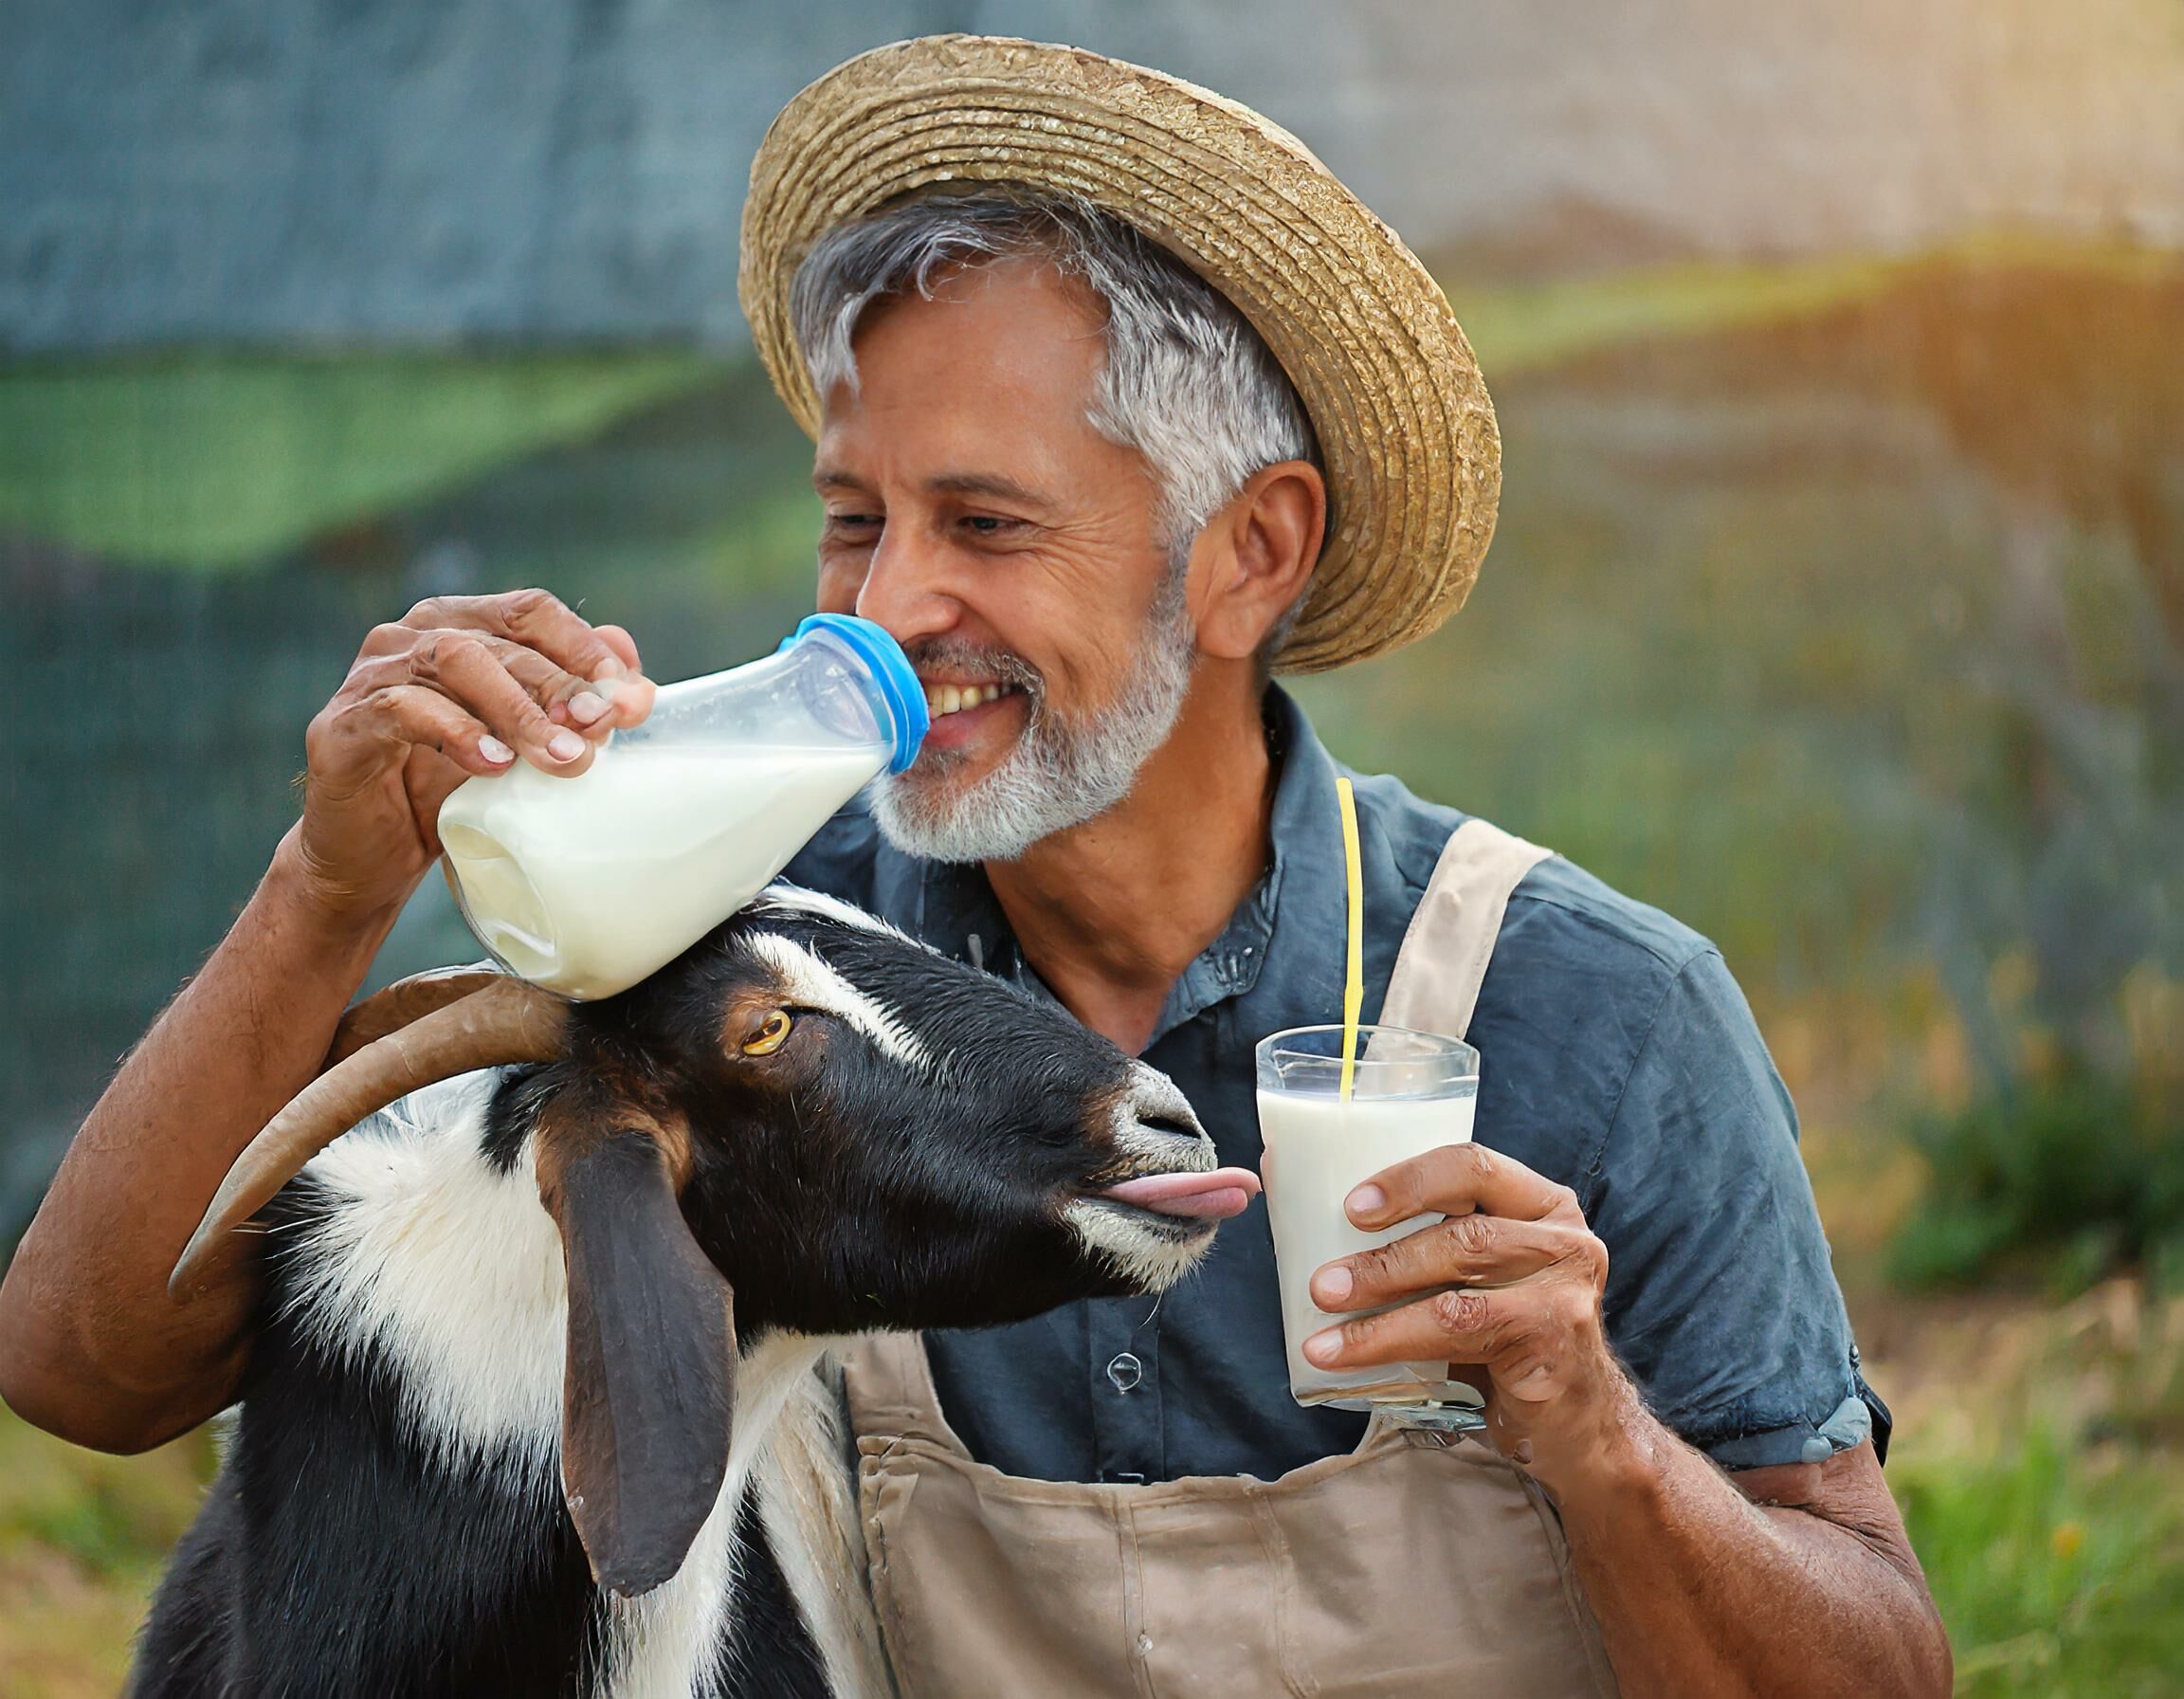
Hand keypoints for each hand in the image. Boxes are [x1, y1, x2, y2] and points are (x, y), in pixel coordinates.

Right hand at [285, 590, 656, 920]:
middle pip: (501, 641)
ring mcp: (371, 675)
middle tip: (604, 731)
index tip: (629, 697)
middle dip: (563, 686)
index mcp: (458, 626)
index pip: (530, 612)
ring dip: (519, 710)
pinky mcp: (342, 725)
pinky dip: (457, 732)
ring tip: (562, 757)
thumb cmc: (448, 793)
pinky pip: (402, 709)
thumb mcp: (521, 750)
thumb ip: (571, 712)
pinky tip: (494, 766)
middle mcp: (412, 637)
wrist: (368, 859)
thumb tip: (639, 687)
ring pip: (456, 662)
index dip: (584, 647)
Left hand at [1301, 1142, 1642, 1488]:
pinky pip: (1458, 1329)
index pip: (1473, 1167)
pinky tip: (1343, 1355)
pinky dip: (1390, 1339)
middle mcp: (1563, 1237)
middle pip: (1465, 1226)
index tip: (1352, 1204)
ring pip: (1458, 1274)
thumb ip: (1433, 1249)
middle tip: (1321, 1280)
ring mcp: (1565, 1287)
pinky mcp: (1553, 1337)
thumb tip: (1322, 1232)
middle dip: (1384, 1252)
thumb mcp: (1478, 1281)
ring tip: (1323, 1310)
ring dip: (1379, 1292)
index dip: (1409, 1179)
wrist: (1577, 1426)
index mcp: (1540, 1204)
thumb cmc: (1508, 1343)